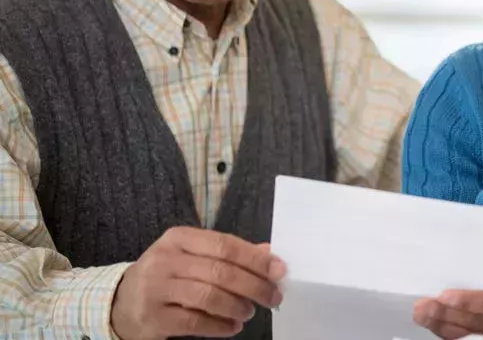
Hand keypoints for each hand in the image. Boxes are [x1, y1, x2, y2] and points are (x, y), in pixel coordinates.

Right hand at [111, 227, 285, 339]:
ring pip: (207, 296)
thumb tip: (269, 253)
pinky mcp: (152, 317)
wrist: (119, 302)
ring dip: (236, 306)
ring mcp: (155, 289)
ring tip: (249, 312)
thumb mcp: (192, 256)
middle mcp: (164, 260)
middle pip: (219, 271)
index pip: (225, 245)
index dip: (256, 259)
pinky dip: (219, 326)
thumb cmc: (167, 276)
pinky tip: (232, 327)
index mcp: (178, 238)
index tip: (279, 271)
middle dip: (253, 286)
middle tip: (272, 297)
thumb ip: (228, 254)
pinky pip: (193, 322)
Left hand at [413, 264, 482, 339]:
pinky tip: (437, 327)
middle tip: (422, 307)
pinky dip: (452, 337)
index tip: (443, 296)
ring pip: (473, 338)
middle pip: (479, 323)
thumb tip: (460, 288)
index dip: (468, 301)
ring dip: (444, 328)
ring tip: (424, 317)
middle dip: (447, 315)